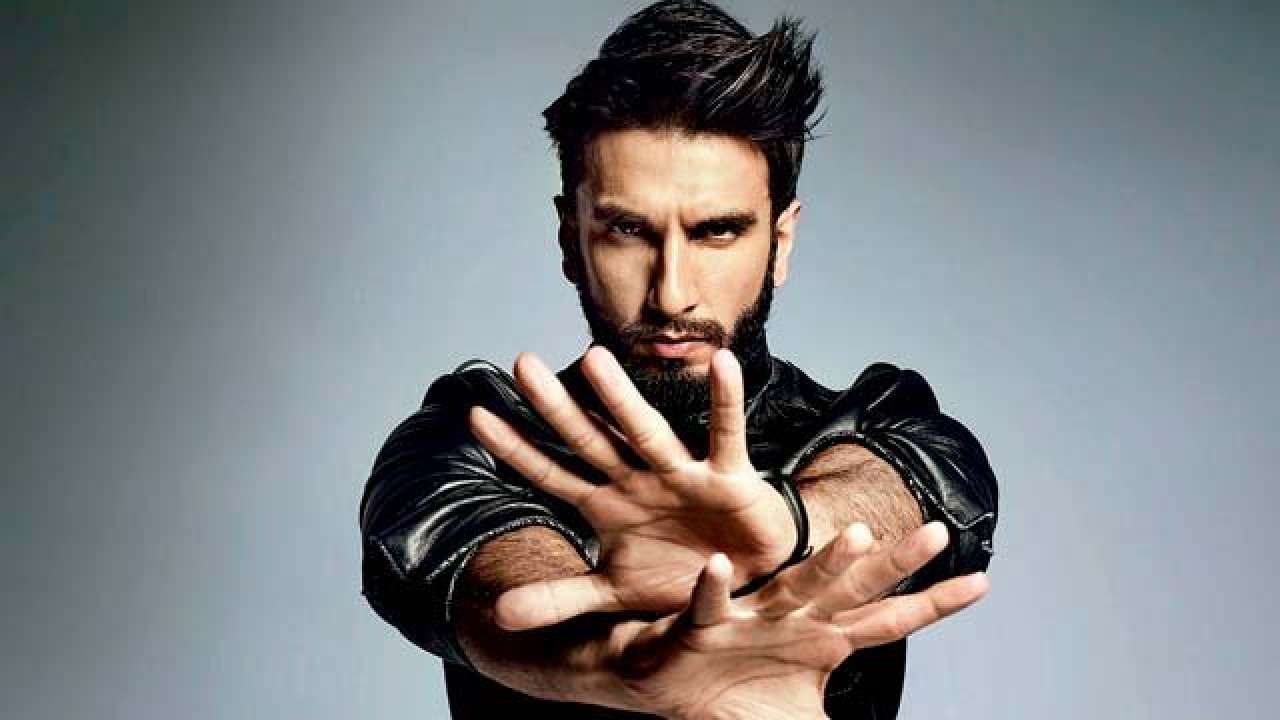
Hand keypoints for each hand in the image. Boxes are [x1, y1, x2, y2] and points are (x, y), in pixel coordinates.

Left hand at [468, 346, 797, 629]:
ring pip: (646, 433)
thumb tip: (496, 616)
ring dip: (620, 400)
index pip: (551, 473)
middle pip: (589, 441)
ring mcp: (681, 476)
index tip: (475, 415)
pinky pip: (727, 435)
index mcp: (607, 504)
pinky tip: (722, 362)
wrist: (744, 582)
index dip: (515, 449)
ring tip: (593, 358)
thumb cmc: (677, 574)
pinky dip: (725, 401)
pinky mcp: (729, 478)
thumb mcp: (614, 593)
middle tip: (522, 363)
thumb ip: (561, 598)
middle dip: (556, 407)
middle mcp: (638, 481)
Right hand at [601, 521, 988, 719]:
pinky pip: (708, 605)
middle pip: (855, 590)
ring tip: (856, 537)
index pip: (889, 620)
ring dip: (823, 565)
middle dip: (895, 565)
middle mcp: (794, 619)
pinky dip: (713, 588)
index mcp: (821, 639)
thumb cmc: (730, 693)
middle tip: (937, 533)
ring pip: (793, 586)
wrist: (661, 686)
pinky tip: (720, 568)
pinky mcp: (702, 626)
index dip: (933, 605)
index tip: (981, 583)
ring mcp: (752, 618)